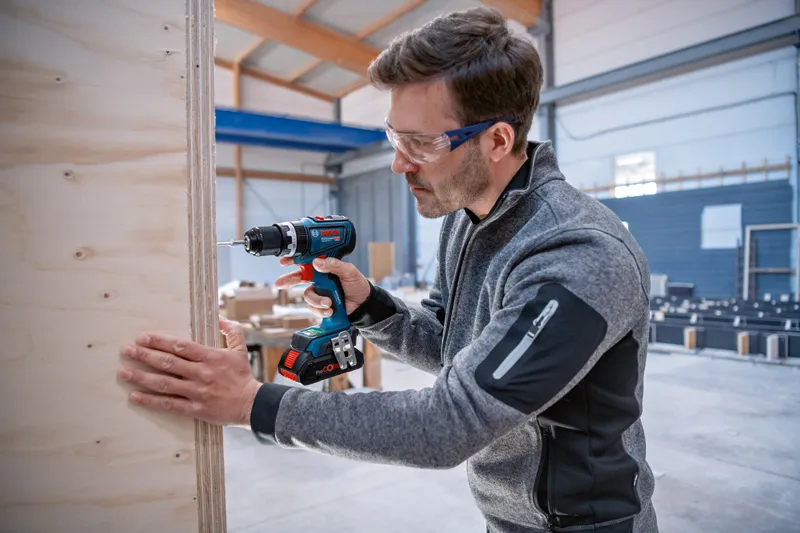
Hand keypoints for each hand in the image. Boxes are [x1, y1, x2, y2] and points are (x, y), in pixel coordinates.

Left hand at [117, 316, 260, 425]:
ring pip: (164, 383)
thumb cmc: (243, 376)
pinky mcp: (195, 408)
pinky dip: (151, 401)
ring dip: (142, 377)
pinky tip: (135, 396)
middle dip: (145, 356)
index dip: (160, 341)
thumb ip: (232, 331)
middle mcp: (200, 373)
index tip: (143, 338)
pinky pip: (169, 404)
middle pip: (168, 363)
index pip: (180, 346)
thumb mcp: (240, 349)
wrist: (252, 404)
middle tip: (126, 351)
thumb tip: (220, 317)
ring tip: (124, 373)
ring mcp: (196, 392)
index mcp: (210, 357)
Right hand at [274, 256, 369, 316]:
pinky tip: (330, 310)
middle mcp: (320, 280)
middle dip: (288, 281)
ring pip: (308, 296)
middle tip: (280, 284)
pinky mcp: (322, 306)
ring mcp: (320, 293)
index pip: (307, 262)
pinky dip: (321, 310)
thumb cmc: (358, 285)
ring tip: (329, 303)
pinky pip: (314, 308)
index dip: (294, 261)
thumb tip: (317, 263)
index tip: (284, 261)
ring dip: (317, 301)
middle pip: (299, 278)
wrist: (364, 305)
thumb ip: (334, 265)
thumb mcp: (349, 271)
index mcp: (325, 268)